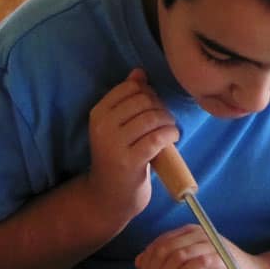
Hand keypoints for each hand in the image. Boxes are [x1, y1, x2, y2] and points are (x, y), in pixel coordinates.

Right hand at [86, 68, 179, 223]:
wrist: (109, 196)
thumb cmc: (118, 156)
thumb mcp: (117, 126)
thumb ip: (127, 98)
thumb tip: (139, 72)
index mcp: (98, 114)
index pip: (130, 88)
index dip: (148, 93)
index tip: (153, 106)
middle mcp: (102, 127)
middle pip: (144, 101)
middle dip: (160, 108)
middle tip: (164, 121)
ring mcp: (115, 144)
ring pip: (152, 118)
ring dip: (168, 122)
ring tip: (168, 131)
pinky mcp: (130, 160)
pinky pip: (158, 137)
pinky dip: (170, 135)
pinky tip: (172, 139)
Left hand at [135, 224, 267, 268]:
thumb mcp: (191, 263)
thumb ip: (168, 260)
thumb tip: (140, 261)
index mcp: (190, 232)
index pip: (158, 244)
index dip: (147, 265)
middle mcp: (199, 234)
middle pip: (163, 250)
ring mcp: (211, 244)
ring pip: (175, 257)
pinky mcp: (221, 258)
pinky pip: (194, 265)